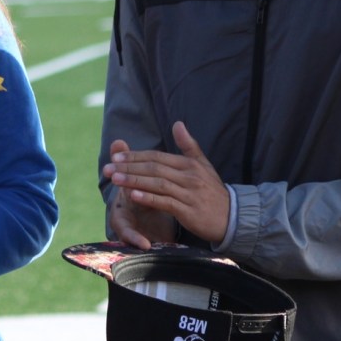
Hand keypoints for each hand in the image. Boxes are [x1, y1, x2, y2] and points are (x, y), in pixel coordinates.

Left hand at [103, 122, 229, 246]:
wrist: (233, 217)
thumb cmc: (213, 191)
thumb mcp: (203, 165)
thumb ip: (188, 145)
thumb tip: (178, 123)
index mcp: (189, 164)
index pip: (157, 156)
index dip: (136, 156)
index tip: (116, 157)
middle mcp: (188, 176)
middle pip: (154, 168)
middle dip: (129, 167)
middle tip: (108, 168)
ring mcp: (188, 193)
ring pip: (156, 184)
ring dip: (134, 181)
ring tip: (115, 180)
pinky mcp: (188, 211)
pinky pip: (165, 202)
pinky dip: (148, 198)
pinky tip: (133, 196)